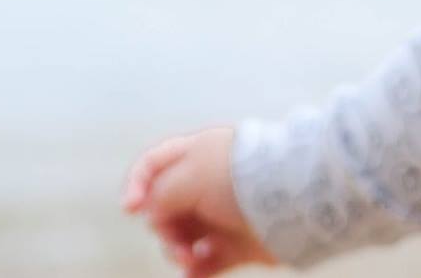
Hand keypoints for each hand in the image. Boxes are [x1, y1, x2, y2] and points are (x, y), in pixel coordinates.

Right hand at [120, 124, 277, 275]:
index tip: (130, 208)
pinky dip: (195, 270)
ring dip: (178, 251)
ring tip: (190, 258)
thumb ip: (159, 192)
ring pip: (181, 239)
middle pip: (164, 210)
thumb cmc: (236, 179)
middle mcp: (206, 185)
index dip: (136, 185)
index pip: (153, 166)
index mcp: (195, 155)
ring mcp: (221, 216)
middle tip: (174, 238)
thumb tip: (148, 211)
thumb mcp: (188, 177)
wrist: (289, 200)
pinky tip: (192, 274)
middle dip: (162, 228)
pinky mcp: (236, 245)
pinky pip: (206, 262)